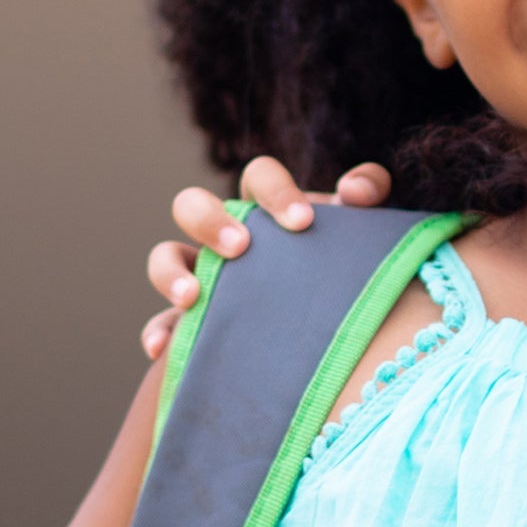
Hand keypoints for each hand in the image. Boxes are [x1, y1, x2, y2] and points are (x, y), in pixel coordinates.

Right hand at [141, 158, 396, 357]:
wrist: (335, 328)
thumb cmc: (343, 267)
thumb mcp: (361, 232)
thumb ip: (368, 194)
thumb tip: (353, 191)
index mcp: (266, 207)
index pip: (259, 176)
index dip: (276, 190)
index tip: (303, 221)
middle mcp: (226, 234)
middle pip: (192, 204)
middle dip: (210, 221)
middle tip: (241, 247)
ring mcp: (202, 275)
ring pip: (165, 256)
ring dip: (170, 272)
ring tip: (192, 298)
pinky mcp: (191, 320)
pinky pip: (163, 321)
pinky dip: (158, 331)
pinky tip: (163, 349)